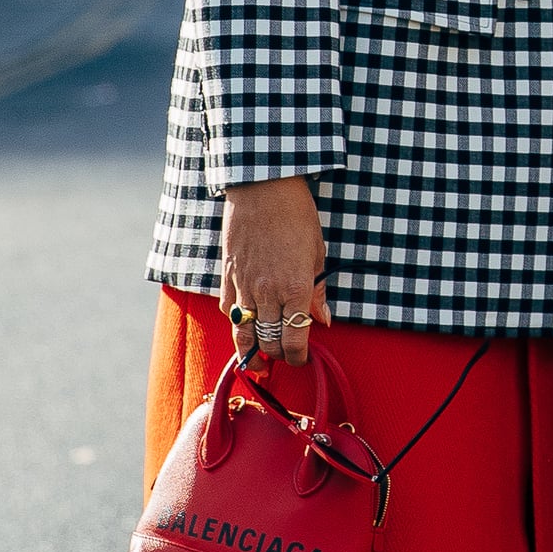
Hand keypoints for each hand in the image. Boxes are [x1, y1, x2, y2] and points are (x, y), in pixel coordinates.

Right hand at [219, 178, 330, 367]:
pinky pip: (229, 309)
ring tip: (257, 364)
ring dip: (251, 352)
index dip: (299, 357)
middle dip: (279, 356)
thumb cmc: (297, 216)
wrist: (263, 187)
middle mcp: (268, 292)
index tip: (303, 359)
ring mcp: (244, 285)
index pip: (295, 338)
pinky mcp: (227, 275)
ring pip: (244, 332)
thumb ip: (318, 292)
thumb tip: (324, 320)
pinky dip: (237, 321)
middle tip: (285, 358)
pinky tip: (245, 324)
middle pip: (269, 342)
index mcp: (296, 288)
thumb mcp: (318, 253)